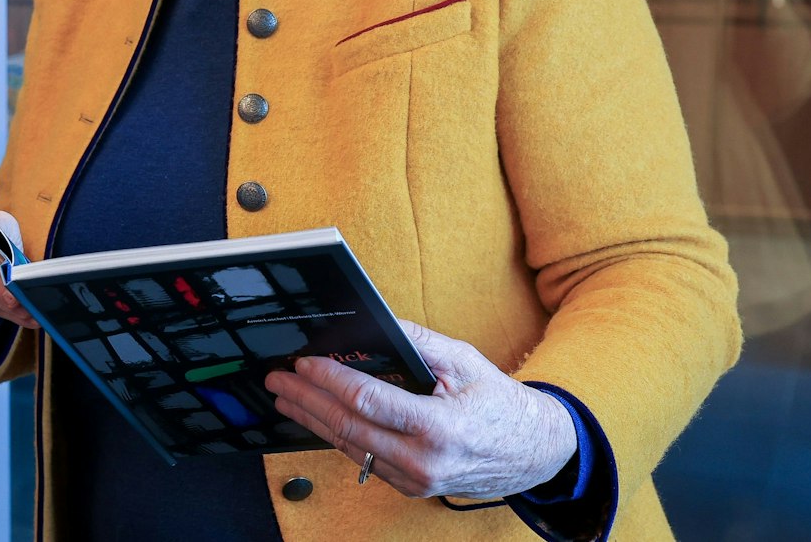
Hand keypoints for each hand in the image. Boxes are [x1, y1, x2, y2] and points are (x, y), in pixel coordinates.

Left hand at [263, 319, 577, 500]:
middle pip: (348, 426)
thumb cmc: (498, 403)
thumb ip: (417, 341)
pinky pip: (363, 458)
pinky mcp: (411, 487)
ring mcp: (416, 480)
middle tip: (277, 379)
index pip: (367, 400)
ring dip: (312, 419)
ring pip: (349, 446)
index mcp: (438, 427)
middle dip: (306, 399)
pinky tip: (317, 417)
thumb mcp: (464, 361)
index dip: (328, 380)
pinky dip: (336, 435)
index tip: (302, 362)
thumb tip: (372, 322)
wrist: (533, 452)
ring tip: (286, 396)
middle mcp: (423, 461)